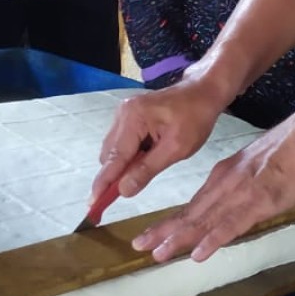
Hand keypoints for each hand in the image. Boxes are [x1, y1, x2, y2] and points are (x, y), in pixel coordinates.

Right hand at [91, 78, 225, 203]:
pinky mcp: (128, 115)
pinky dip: (132, 153)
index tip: (92, 204)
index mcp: (134, 118)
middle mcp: (123, 113)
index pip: (115, 158)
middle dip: (118, 173)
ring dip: (127, 163)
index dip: (104, 183)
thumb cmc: (195, 118)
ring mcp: (124, 112)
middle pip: (110, 154)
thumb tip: (123, 190)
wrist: (202, 91)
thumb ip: (147, 169)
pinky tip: (151, 152)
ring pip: (114, 149)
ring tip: (154, 159)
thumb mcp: (176, 148)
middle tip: (138, 184)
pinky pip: (122, 142)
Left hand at [132, 116, 294, 262]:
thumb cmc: (283, 154)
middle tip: (140, 246)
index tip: (151, 235)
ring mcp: (238, 196)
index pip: (192, 205)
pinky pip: (231, 225)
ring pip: (203, 221)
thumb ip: (237, 186)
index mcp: (222, 177)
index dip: (170, 222)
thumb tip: (229, 203)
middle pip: (190, 214)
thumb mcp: (250, 168)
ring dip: (179, 239)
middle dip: (164, 231)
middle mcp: (223, 186)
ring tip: (158, 253)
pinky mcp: (256, 204)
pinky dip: (213, 240)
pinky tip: (198, 253)